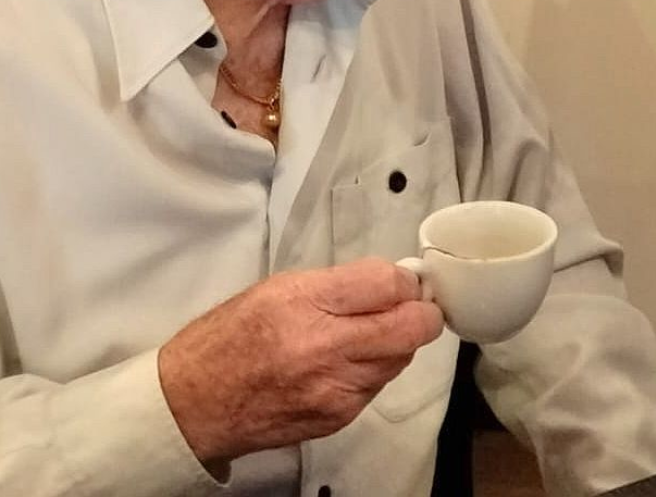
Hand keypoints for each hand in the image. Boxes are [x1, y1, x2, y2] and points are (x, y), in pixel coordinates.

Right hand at [158, 257, 444, 464]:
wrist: (190, 405)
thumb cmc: (230, 337)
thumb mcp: (279, 288)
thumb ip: (340, 284)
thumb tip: (394, 281)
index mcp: (305, 305)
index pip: (389, 285)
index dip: (405, 281)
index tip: (402, 282)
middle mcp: (325, 350)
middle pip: (413, 327)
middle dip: (421, 313)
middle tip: (409, 307)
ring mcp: (335, 390)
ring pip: (401, 359)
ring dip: (396, 344)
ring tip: (365, 336)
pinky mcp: (337, 419)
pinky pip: (378, 386)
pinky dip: (372, 371)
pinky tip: (344, 364)